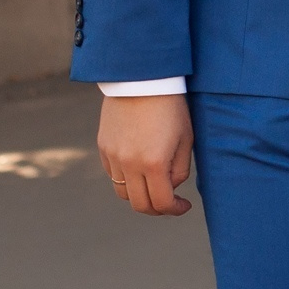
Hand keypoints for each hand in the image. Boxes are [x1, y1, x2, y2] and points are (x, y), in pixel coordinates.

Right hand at [97, 93, 193, 215]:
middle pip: (139, 205)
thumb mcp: (185, 138)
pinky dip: (126, 178)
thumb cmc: (171, 107)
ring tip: (154, 185)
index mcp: (153, 163)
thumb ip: (179, 169)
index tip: (184, 206)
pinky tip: (139, 167)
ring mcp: (113, 157)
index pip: (161, 203)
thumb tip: (171, 188)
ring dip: (139, 195)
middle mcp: (129, 164)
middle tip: (169, 203)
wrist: (142, 79)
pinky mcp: (103, 148)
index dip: (175, 209)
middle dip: (157, 209)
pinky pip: (113, 174)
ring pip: (123, 193)